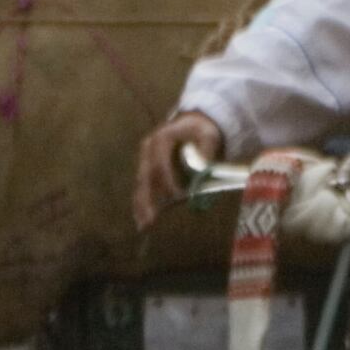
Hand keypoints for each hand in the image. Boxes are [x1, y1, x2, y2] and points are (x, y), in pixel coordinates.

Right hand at [134, 109, 224, 226]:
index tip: (177, 196)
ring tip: (142, 225)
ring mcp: (145, 159)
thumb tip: (202, 167)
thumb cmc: (201, 131)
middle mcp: (148, 148)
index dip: (168, 180)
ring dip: (141, 205)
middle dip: (148, 199)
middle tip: (150, 220)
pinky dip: (142, 203)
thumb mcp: (208, 135)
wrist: (192, 124)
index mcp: (162, 138)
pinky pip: (143, 188)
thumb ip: (206, 149)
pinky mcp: (146, 169)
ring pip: (141, 184)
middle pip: (146, 176)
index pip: (161, 162)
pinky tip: (142, 220)